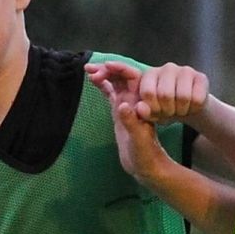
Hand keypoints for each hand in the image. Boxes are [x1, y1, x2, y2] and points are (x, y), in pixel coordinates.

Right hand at [86, 64, 173, 180]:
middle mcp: (135, 101)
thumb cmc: (146, 155)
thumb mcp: (139, 140)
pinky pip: (111, 93)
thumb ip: (131, 123)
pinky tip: (93, 80)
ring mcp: (127, 105)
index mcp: (142, 103)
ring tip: (88, 71)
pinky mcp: (119, 111)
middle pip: (122, 76)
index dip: (120, 69)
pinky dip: (103, 85)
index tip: (105, 66)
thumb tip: (122, 105)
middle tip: (90, 70)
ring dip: (103, 74)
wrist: (146, 166)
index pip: (133, 77)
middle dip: (107, 69)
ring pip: (115, 83)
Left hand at [133, 62, 209, 125]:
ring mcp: (185, 70)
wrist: (188, 107)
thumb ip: (143, 112)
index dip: (153, 108)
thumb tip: (140, 108)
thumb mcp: (152, 113)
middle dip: (169, 110)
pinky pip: (198, 99)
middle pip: (166, 95)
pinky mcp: (201, 77)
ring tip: (180, 109)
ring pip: (183, 97)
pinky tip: (192, 106)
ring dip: (182, 110)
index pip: (148, 92)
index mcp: (150, 74)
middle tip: (171, 112)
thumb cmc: (166, 109)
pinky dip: (194, 109)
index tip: (158, 111)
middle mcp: (167, 68)